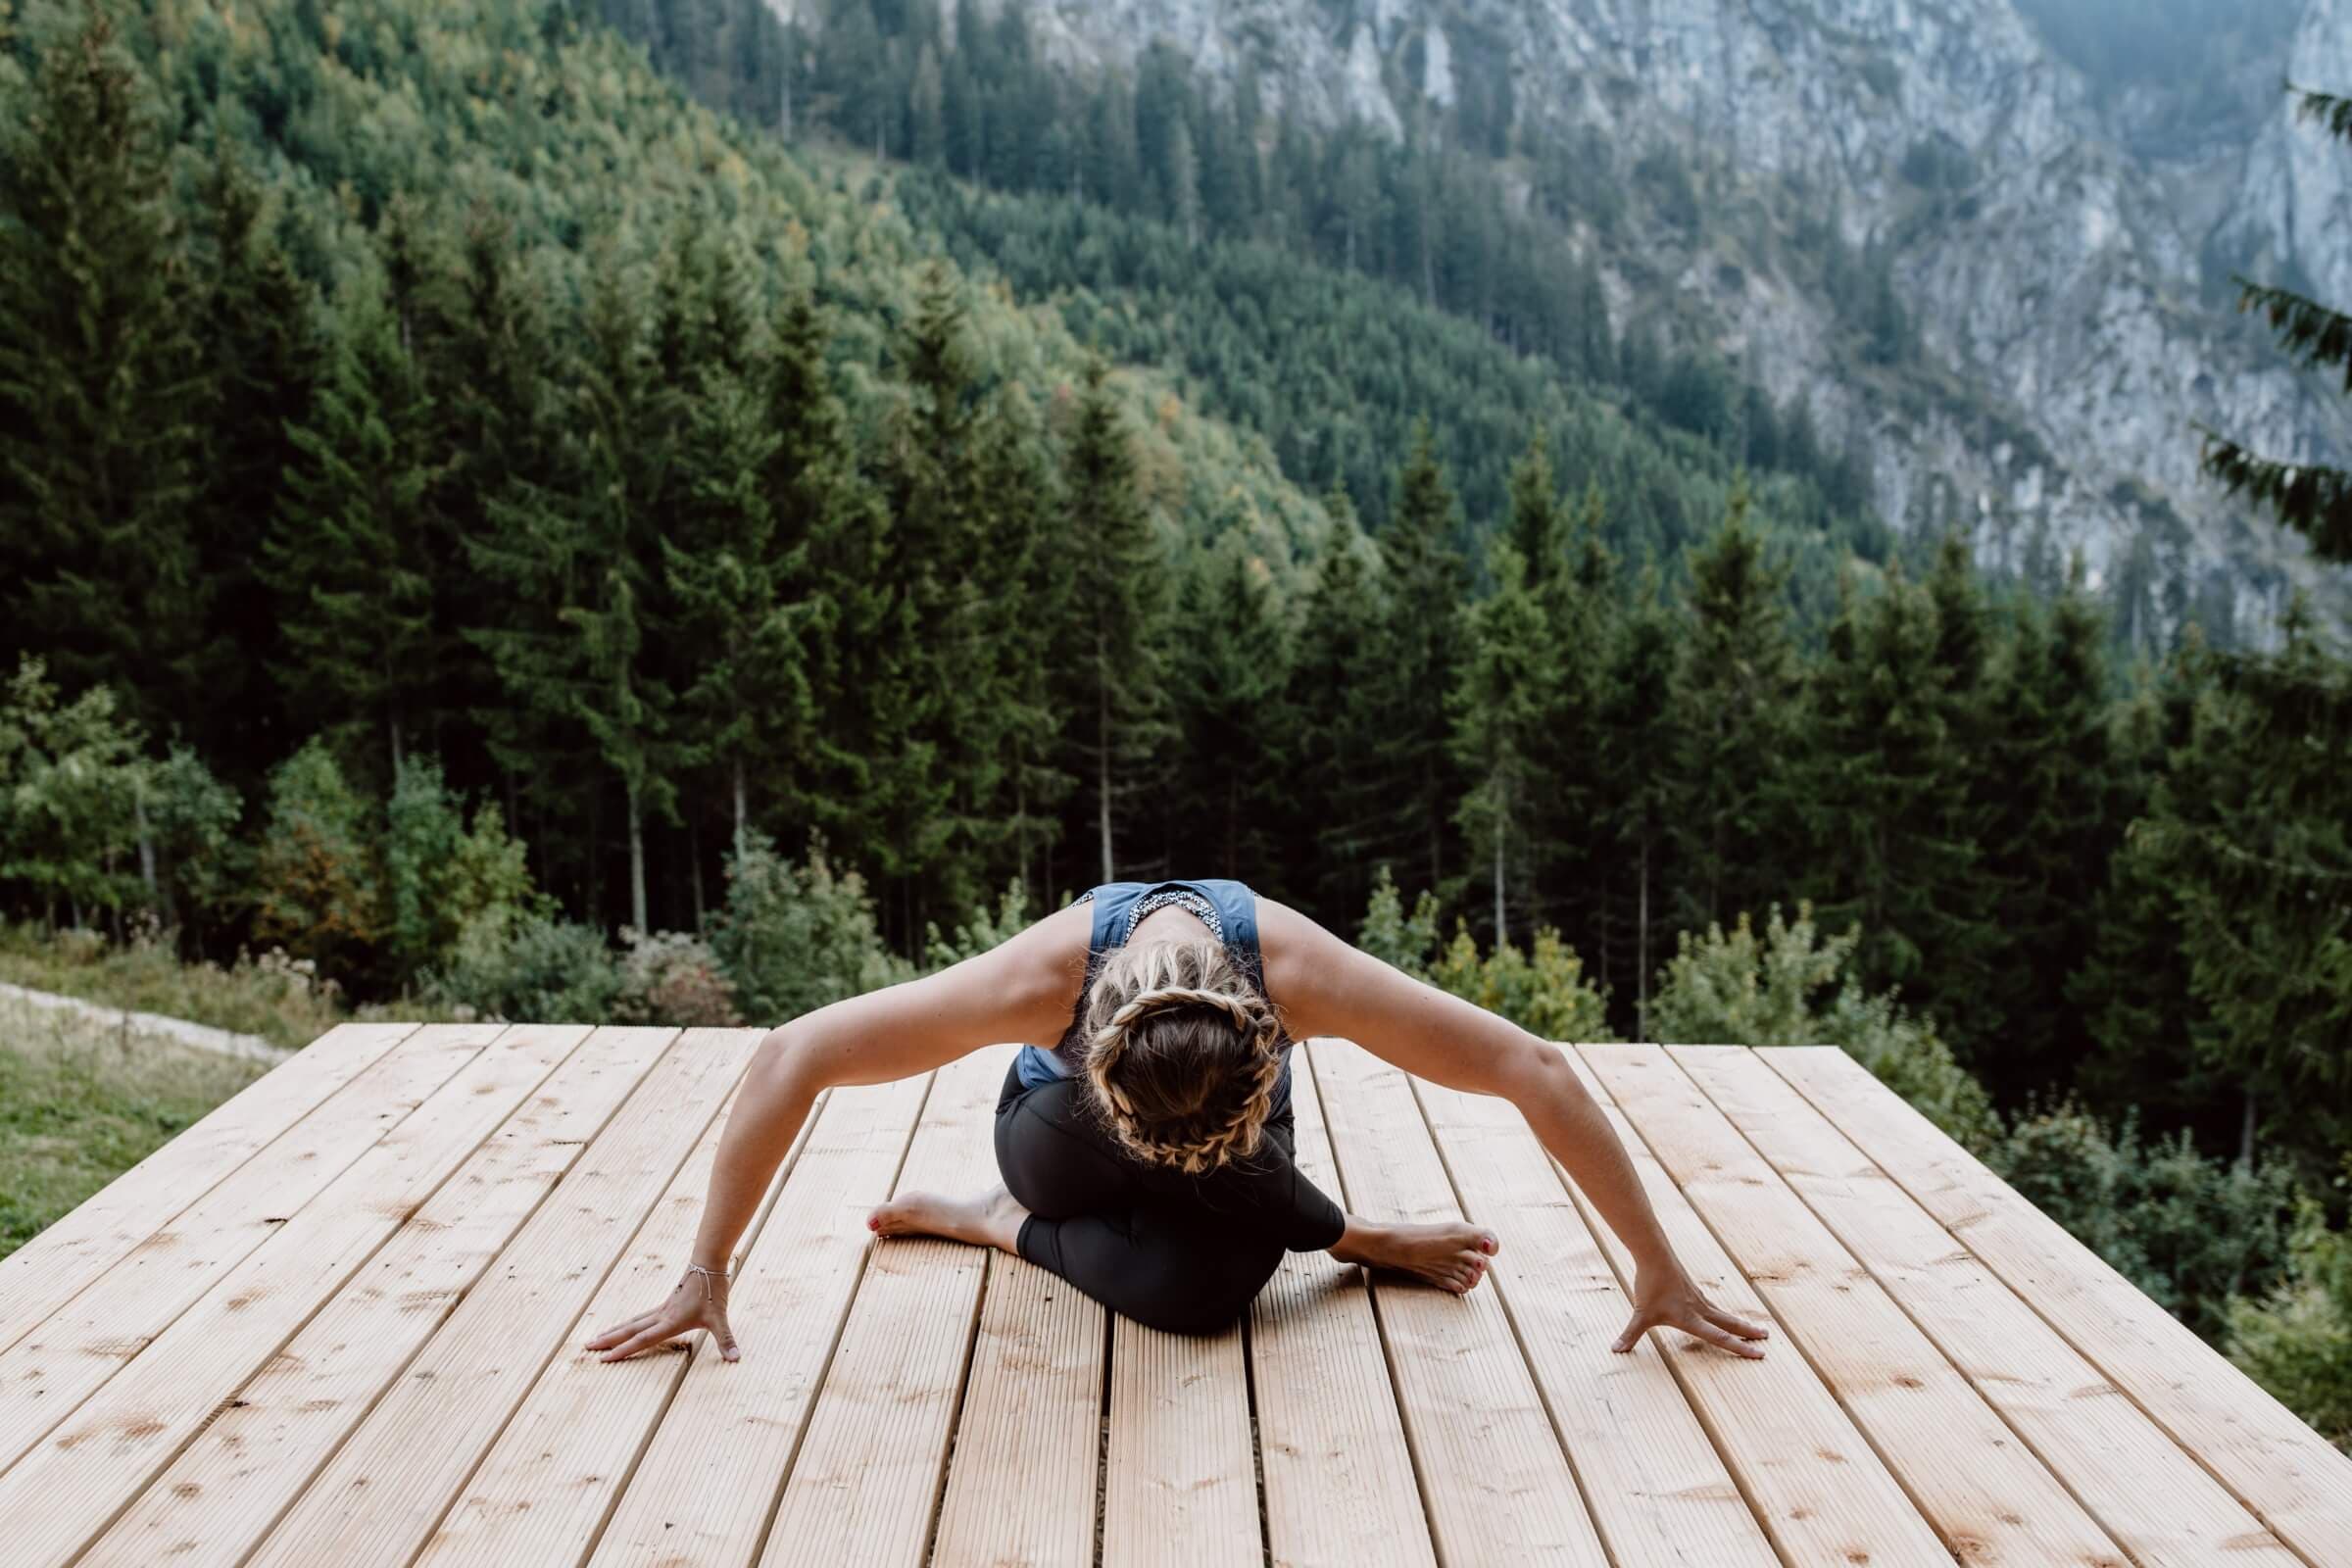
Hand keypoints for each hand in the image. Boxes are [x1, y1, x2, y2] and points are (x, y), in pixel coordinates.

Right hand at [585, 1263, 740, 1362]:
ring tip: (595, 1338)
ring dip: (613, 1331)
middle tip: (586, 1347)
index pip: (642, 1339)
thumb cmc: (714, 1291)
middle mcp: (661, 1316)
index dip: (624, 1350)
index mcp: (670, 1322)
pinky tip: (621, 1329)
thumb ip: (726, 1340)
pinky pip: (639, 1318)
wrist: (708, 1264)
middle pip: (629, 1330)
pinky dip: (626, 1325)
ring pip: (631, 1322)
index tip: (604, 1358)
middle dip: (608, 1340)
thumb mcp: (721, 1319)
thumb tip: (736, 1359)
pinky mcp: (664, 1305)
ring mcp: (661, 1310)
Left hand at [1613, 1263, 1769, 1358]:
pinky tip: (1724, 1316)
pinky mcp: (1693, 1289)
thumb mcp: (1640, 1314)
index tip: (1760, 1354)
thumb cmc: (1649, 1285)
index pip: (1720, 1338)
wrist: (1654, 1254)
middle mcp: (1700, 1309)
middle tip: (1767, 1338)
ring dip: (1739, 1323)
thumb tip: (1615, 1350)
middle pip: (1729, 1324)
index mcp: (1691, 1319)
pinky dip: (1724, 1313)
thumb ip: (1630, 1334)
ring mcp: (1698, 1298)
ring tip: (1755, 1329)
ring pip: (1723, 1313)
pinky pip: (1713, 1306)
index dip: (1740, 1348)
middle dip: (1747, 1333)